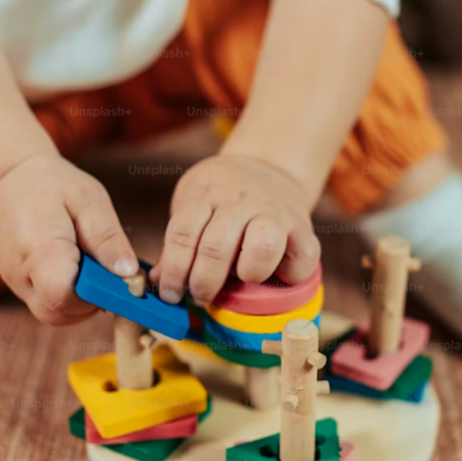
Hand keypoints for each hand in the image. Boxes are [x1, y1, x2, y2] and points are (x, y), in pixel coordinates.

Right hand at [0, 154, 137, 324]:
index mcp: (40, 249)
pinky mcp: (22, 288)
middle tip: (105, 269)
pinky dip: (71, 296)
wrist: (9, 180)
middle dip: (92, 301)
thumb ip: (108, 239)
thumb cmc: (51, 185)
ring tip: (91, 264)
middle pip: (59, 314)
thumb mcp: (89, 200)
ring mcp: (18, 285)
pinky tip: (80, 268)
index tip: (113, 275)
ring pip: (55, 314)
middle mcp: (22, 274)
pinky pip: (49, 305)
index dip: (95, 294)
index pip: (62, 297)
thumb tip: (129, 275)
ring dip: (83, 301)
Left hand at [151, 153, 319, 306]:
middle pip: (217, 245)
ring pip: (264, 245)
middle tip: (200, 296)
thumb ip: (179, 243)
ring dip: (249, 273)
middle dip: (204, 281)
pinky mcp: (303, 225)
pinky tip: (276, 276)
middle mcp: (241, 199)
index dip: (174, 270)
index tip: (170, 294)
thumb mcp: (193, 204)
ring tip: (242, 279)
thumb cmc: (221, 197)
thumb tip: (157, 281)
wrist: (268, 164)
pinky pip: (303, 255)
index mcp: (207, 193)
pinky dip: (291, 273)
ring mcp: (274, 211)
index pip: (184, 233)